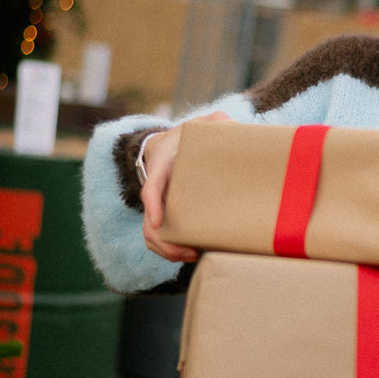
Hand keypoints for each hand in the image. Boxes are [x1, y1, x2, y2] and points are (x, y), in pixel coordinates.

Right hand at [140, 110, 234, 262]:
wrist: (169, 146)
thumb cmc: (187, 138)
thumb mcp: (199, 126)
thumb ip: (215, 122)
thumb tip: (230, 124)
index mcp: (161, 167)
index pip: (151, 187)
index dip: (153, 205)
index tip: (157, 222)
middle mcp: (155, 189)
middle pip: (149, 223)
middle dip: (165, 241)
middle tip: (189, 251)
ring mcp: (157, 205)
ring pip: (152, 235)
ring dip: (168, 250)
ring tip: (193, 255)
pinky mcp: (165, 215)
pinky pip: (160, 237)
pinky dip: (171, 249)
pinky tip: (192, 253)